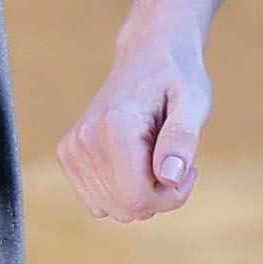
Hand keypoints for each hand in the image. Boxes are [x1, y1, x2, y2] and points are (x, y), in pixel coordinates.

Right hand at [58, 23, 211, 221]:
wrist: (147, 54)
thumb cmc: (177, 77)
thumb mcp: (194, 100)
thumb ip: (182, 138)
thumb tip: (169, 177)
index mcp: (114, 128)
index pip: (139, 199)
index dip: (172, 196)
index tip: (189, 170)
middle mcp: (84, 140)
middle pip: (126, 210)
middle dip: (158, 196)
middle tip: (173, 160)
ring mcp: (72, 149)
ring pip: (111, 209)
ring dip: (140, 193)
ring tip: (153, 156)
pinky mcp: (68, 155)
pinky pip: (98, 201)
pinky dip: (121, 189)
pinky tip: (135, 160)